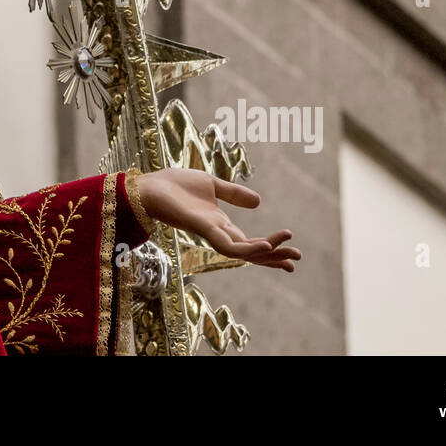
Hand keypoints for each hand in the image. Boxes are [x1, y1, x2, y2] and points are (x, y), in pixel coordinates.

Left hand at [136, 168, 300, 271]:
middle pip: (250, 252)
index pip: (250, 242)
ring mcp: (210, 234)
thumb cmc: (174, 185)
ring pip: (243, 253)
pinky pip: (227, 245)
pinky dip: (247, 248)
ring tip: (288, 255)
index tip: (292, 246)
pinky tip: (264, 246)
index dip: (271, 247)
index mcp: (220, 225)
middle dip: (274, 258)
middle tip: (297, 260)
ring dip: (266, 254)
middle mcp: (217, 233)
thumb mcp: (212, 184)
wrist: (149, 186)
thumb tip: (259, 202)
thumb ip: (234, 194)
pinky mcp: (202, 230)